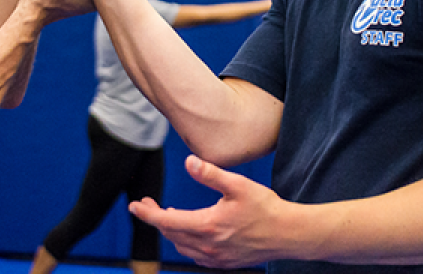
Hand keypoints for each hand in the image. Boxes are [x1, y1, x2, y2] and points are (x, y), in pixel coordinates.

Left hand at [129, 155, 295, 268]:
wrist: (289, 235)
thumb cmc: (266, 208)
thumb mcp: (238, 185)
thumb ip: (210, 174)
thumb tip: (189, 161)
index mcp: (207, 226)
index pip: (166, 221)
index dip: (147, 213)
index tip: (133, 205)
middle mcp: (207, 246)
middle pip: (170, 233)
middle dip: (155, 218)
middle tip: (148, 203)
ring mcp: (215, 257)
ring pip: (181, 245)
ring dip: (170, 230)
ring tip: (167, 213)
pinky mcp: (223, 262)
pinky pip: (194, 254)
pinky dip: (184, 241)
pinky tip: (188, 230)